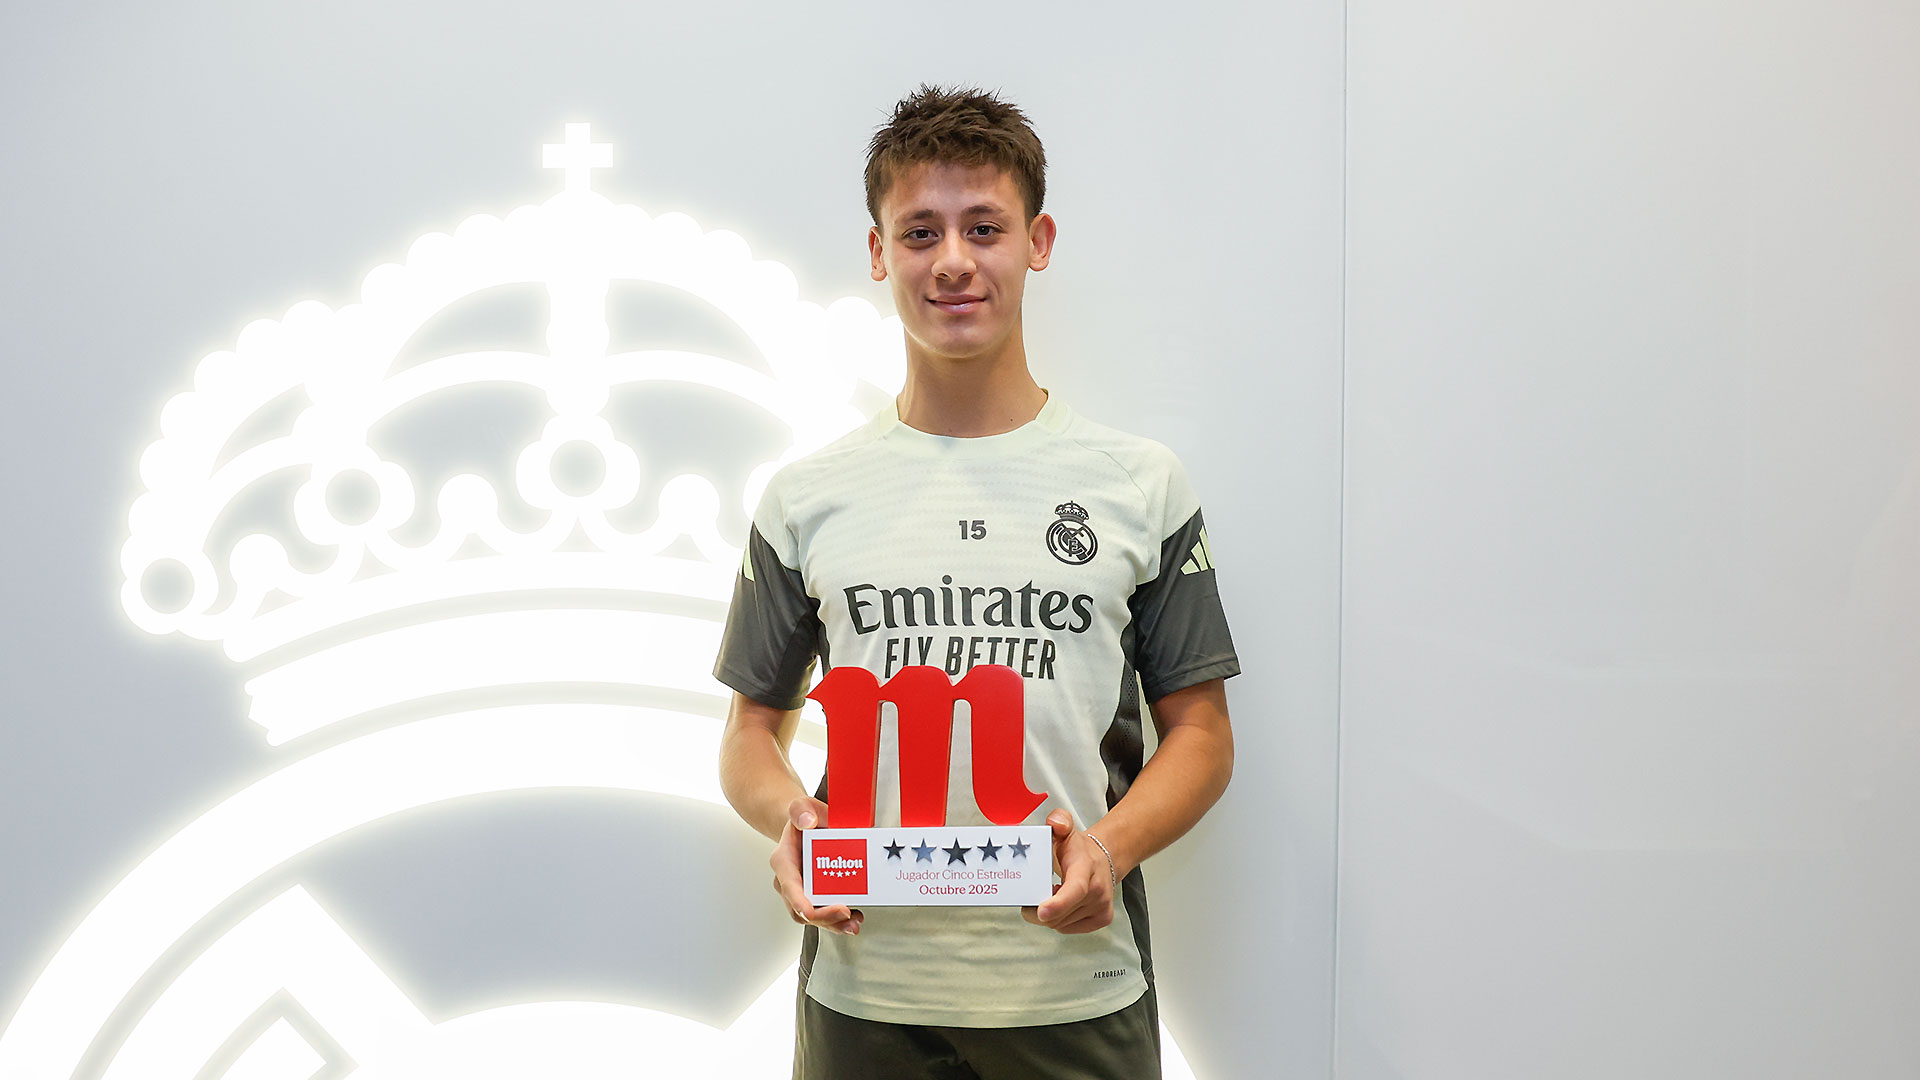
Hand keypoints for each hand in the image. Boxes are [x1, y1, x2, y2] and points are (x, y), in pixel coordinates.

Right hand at [769, 796, 863, 935]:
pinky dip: (839, 919)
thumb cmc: (802, 818)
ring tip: (853, 924)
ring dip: (833, 924)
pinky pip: (825, 913)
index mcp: (784, 861)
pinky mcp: (817, 895)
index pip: (788, 885)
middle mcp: (790, 881)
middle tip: (845, 912)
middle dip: (823, 917)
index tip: (810, 911)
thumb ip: (801, 810)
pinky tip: (855, 917)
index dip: (798, 901)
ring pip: (814, 916)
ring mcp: (803, 891)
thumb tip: (807, 822)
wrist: (806, 825)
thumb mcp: (801, 806)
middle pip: (801, 909)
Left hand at [1022, 808, 1115, 934]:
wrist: (1104, 860)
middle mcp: (1098, 890)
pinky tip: (1060, 903)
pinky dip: (1059, 919)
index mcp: (1085, 868)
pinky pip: (1068, 928)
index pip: (1075, 889)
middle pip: (1059, 914)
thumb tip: (1055, 823)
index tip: (1041, 911)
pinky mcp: (1103, 919)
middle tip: (1030, 897)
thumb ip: (1059, 821)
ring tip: (1050, 895)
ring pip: (1060, 924)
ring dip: (1049, 914)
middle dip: (1037, 910)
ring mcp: (1102, 907)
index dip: (1057, 903)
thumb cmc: (1078, 849)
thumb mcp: (1066, 830)